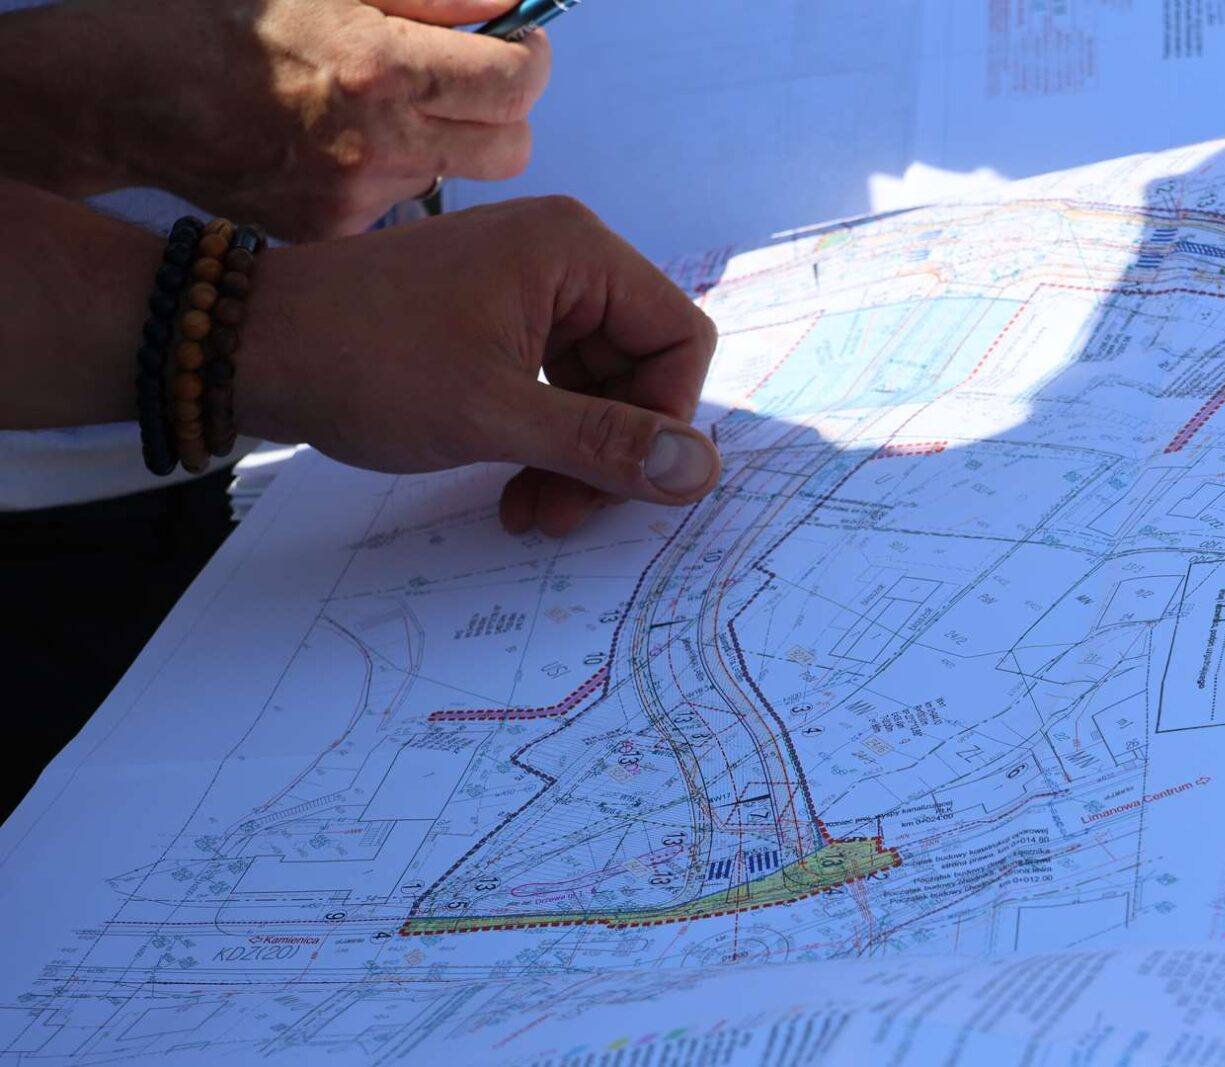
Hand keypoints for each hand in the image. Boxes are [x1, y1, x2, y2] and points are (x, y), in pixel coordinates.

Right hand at [4, 0, 548, 239]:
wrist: (127, 94)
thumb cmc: (222, 18)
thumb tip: (510, 4)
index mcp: (381, 69)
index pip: (516, 83)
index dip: (529, 57)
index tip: (516, 43)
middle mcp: (377, 146)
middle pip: (512, 150)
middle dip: (505, 111)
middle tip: (469, 79)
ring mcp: (356, 201)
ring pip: (455, 176)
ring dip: (442, 140)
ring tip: (377, 107)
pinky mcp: (333, 232)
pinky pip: (399, 202)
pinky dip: (389, 171)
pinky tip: (337, 143)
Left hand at [242, 196, 722, 536]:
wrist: (247, 345)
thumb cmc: (368, 365)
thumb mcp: (497, 416)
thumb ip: (606, 446)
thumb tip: (702, 473)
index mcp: (577, 252)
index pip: (679, 339)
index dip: (665, 421)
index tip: (623, 487)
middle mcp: (563, 257)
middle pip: (639, 369)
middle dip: (609, 453)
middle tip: (562, 518)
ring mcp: (527, 287)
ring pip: (596, 388)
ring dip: (574, 458)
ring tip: (530, 513)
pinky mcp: (496, 317)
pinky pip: (553, 385)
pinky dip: (542, 439)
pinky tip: (511, 488)